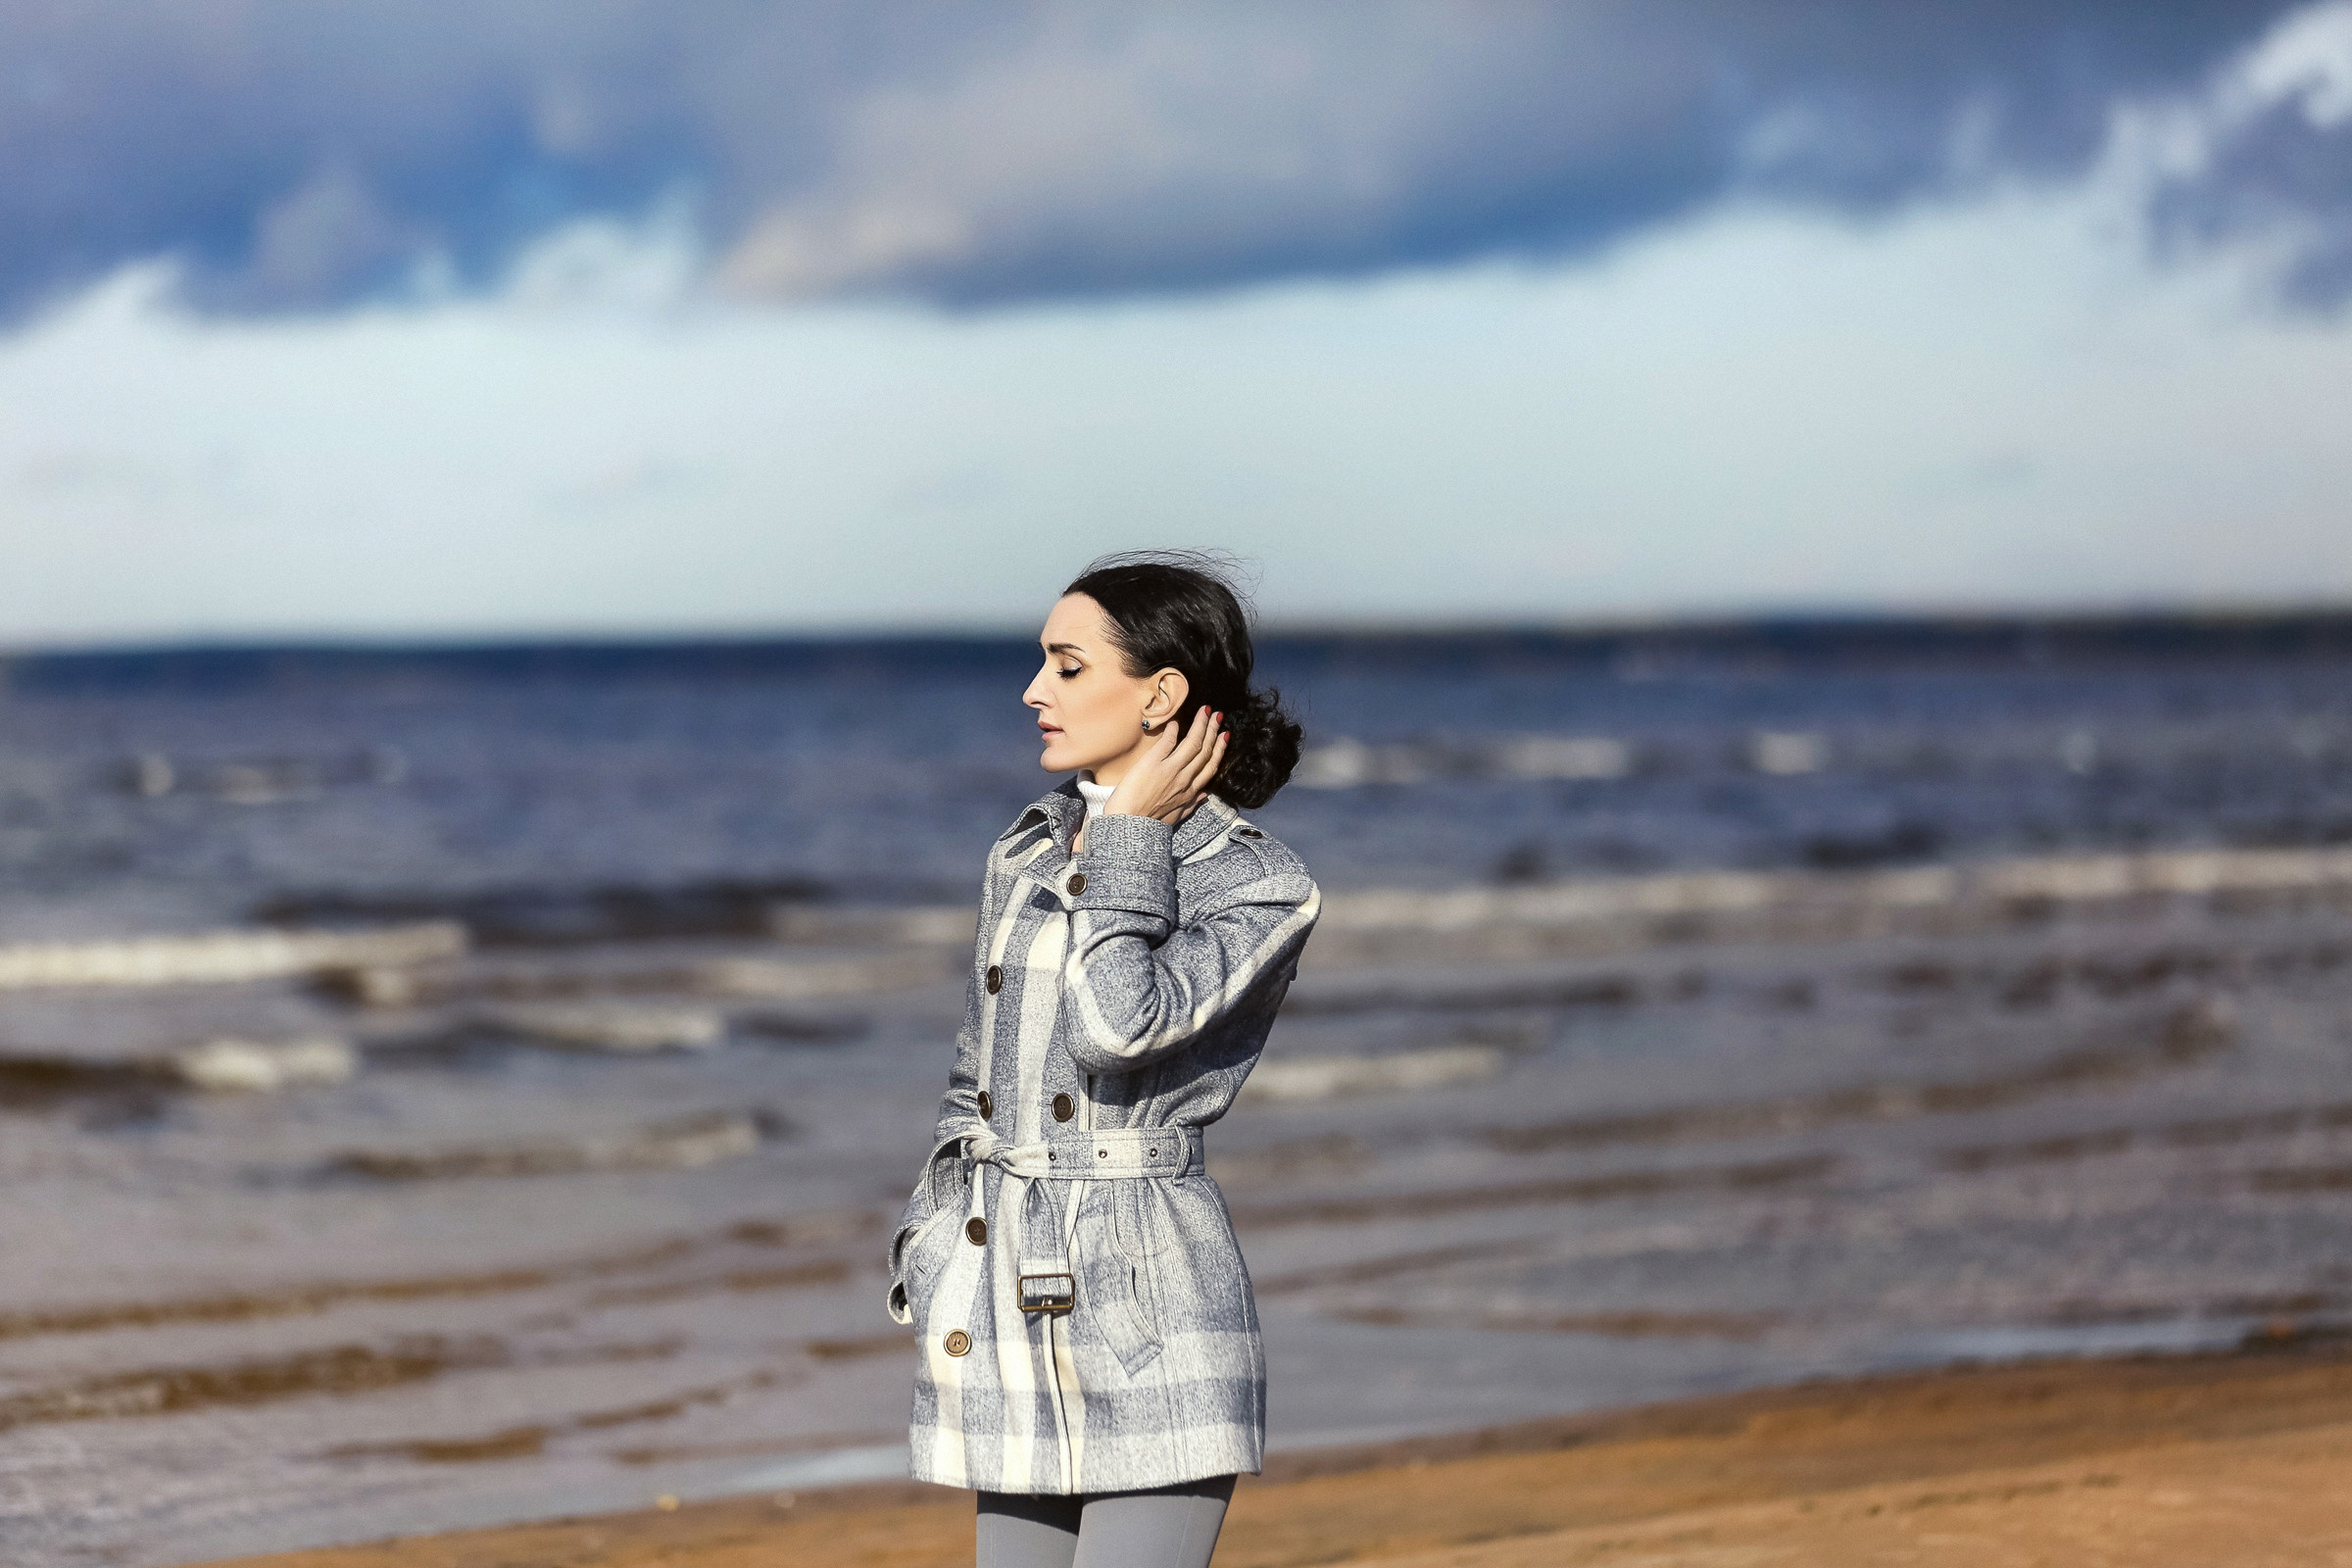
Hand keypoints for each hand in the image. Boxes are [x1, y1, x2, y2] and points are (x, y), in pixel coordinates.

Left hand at [1103, 707, 1226, 825]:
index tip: (1224, 736)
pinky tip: (1176, 721)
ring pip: (1192, 744)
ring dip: (1201, 726)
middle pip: (1204, 752)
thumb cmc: (1149, 823)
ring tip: (1206, 711)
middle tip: (1218, 715)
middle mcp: (1184, 780)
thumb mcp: (1175, 817)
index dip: (1219, 749)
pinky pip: (1168, 743)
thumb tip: (1205, 796)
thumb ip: (1191, 805)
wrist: (1128, 825)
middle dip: (1213, 732)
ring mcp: (1169, 770)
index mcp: (1189, 793)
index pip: (1210, 767)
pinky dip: (1174, 731)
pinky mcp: (1152, 764)